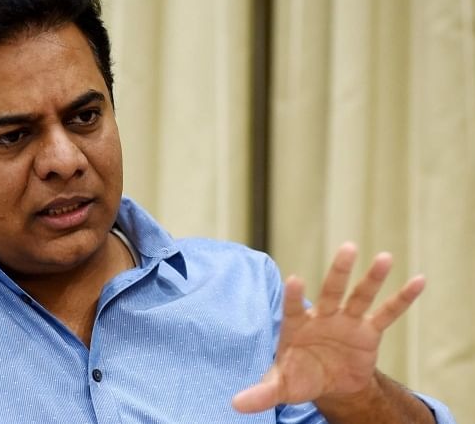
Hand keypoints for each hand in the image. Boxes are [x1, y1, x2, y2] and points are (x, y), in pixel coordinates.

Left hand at [232, 242, 425, 413]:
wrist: (329, 383)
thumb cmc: (299, 376)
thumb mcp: (281, 385)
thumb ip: (261, 391)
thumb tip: (235, 405)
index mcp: (297, 326)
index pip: (294, 308)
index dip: (295, 296)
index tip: (295, 280)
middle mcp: (323, 317)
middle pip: (331, 291)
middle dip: (339, 271)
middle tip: (348, 248)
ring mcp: (347, 321)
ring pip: (360, 296)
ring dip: (373, 279)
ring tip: (385, 258)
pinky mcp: (368, 331)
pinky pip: (387, 313)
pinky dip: (402, 299)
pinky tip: (419, 281)